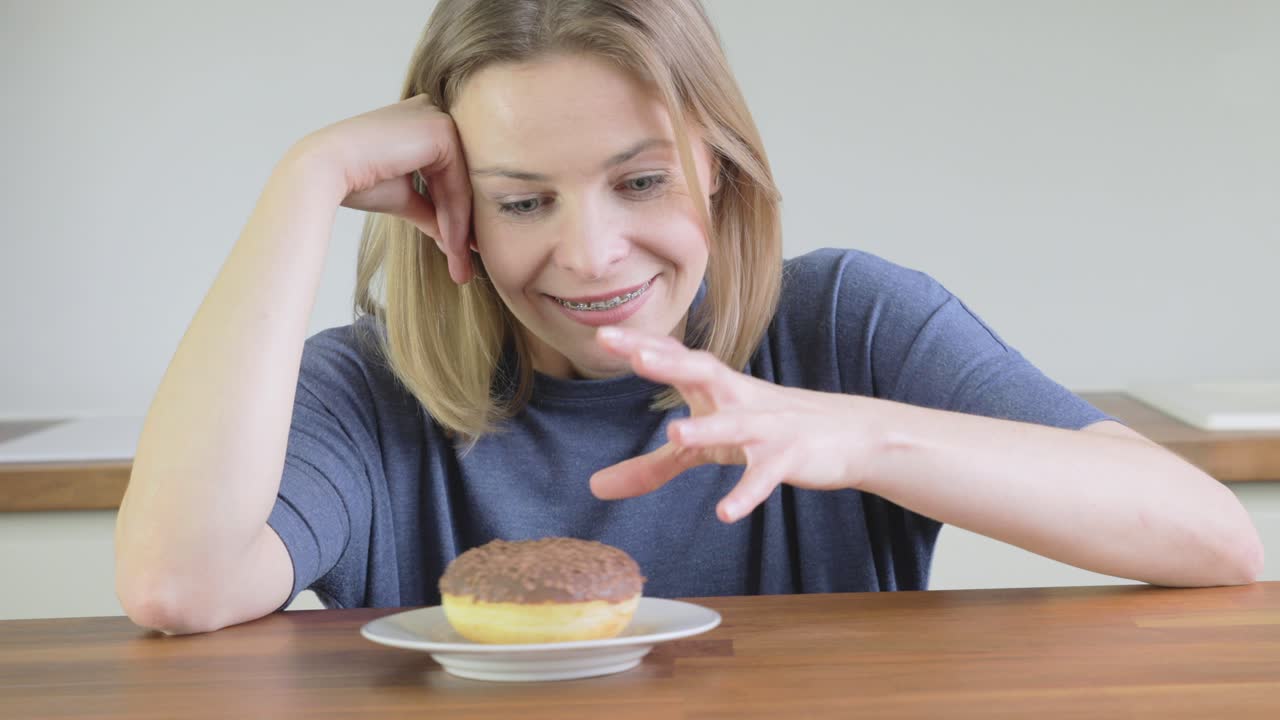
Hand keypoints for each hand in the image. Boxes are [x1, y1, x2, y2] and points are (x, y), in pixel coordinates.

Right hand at [293, 94, 473, 282]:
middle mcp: (433, 114)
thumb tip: (453, 238)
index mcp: (421, 123)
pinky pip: (458, 183)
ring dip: (459, 229)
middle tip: (465, 266)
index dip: (455, 216)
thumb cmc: (356, 181)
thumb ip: (430, 211)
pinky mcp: (441, 129)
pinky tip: (452, 246)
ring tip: (459, 266)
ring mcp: (439, 118)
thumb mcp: (402, 197)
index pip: (449, 176)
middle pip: (459, 181)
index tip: (461, 252)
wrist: (324, 170)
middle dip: (462, 227)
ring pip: (461, 186)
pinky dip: (455, 218)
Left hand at [590, 326, 873, 521]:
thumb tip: (595, 487)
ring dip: (707, 427)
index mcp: (717, 389)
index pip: (677, 359)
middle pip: (704, 372)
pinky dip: (746, 493)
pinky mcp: (789, 458)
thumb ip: (654, 466)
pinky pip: (764, 477)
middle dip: (669, 362)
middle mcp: (739, 399)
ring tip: (675, 434)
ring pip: (735, 423)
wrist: (850, 435)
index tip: (604, 334)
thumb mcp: (709, 447)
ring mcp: (767, 426)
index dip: (643, 346)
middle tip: (633, 354)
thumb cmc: (769, 431)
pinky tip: (725, 512)